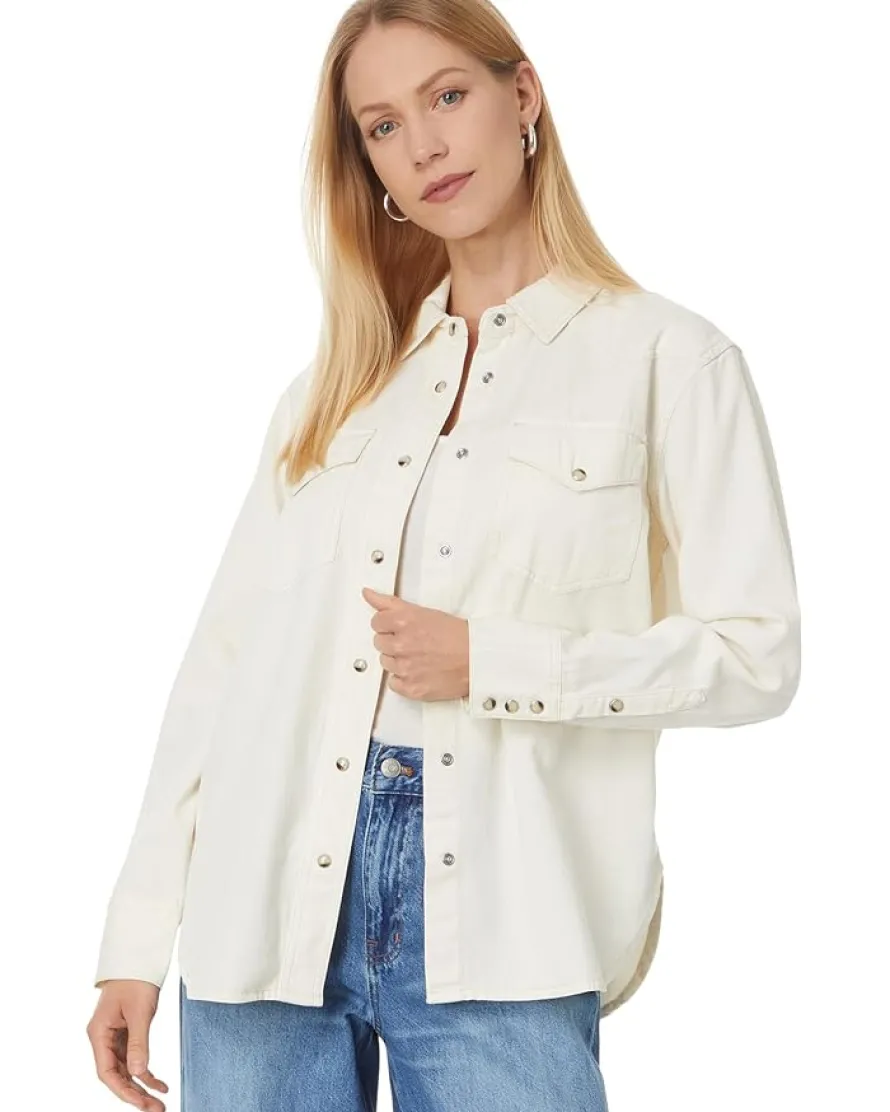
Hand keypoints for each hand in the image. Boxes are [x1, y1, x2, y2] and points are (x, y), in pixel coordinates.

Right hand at [87, 979, 167, 1109]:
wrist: (138, 959)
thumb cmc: (135, 979)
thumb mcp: (139, 1012)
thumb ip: (139, 1043)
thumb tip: (138, 1073)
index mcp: (98, 1033)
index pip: (107, 1072)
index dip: (123, 1090)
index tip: (141, 1102)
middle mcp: (103, 1038)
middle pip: (116, 1075)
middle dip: (135, 1094)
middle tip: (155, 1108)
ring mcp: (114, 1037)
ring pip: (126, 1070)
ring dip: (142, 1086)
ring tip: (159, 1102)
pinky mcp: (125, 1034)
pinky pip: (134, 1059)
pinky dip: (146, 1071)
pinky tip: (159, 1084)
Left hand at [362, 587, 468, 701]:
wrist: (478, 660)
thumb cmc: (458, 636)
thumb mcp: (424, 612)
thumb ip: (390, 604)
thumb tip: (368, 594)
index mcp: (404, 622)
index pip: (376, 622)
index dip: (388, 624)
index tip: (399, 627)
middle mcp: (402, 645)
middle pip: (379, 642)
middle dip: (393, 641)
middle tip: (413, 641)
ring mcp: (406, 668)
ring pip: (386, 663)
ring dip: (398, 659)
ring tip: (418, 656)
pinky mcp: (411, 688)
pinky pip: (394, 683)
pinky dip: (404, 679)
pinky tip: (418, 671)